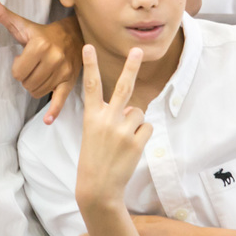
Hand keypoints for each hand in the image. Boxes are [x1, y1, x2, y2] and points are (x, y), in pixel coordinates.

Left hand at [0, 0, 80, 123]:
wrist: (74, 35)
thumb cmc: (42, 32)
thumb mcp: (22, 24)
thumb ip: (2, 13)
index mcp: (40, 45)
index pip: (17, 72)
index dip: (17, 68)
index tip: (23, 59)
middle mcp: (54, 58)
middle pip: (27, 83)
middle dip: (26, 78)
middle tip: (32, 68)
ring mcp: (64, 72)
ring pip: (38, 92)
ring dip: (35, 87)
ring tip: (40, 74)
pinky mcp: (71, 82)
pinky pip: (60, 100)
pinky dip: (53, 111)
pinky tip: (47, 120)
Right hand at [75, 46, 149, 212]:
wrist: (98, 188)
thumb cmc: (94, 159)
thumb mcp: (93, 134)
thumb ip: (111, 117)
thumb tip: (132, 108)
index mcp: (91, 117)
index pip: (91, 86)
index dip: (90, 65)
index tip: (88, 47)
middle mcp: (106, 120)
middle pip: (123, 88)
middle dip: (131, 67)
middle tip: (137, 50)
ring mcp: (122, 131)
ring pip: (138, 112)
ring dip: (135, 123)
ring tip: (123, 141)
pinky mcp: (136, 142)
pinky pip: (146, 127)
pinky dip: (142, 135)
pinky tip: (131, 148)